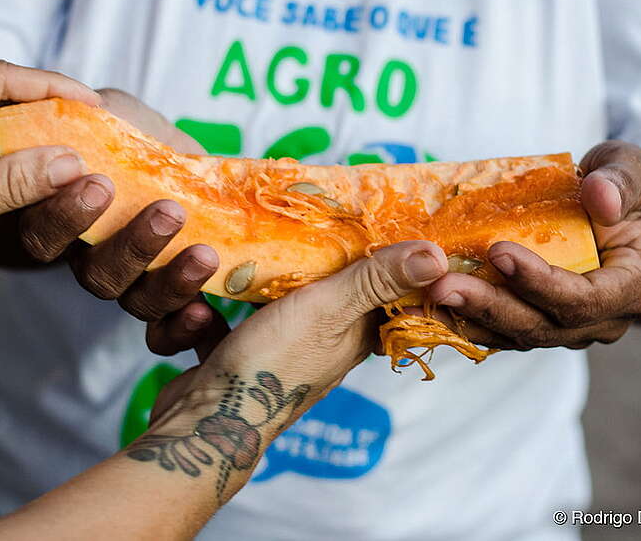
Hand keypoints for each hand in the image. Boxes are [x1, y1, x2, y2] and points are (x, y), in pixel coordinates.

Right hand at [0, 85, 223, 346]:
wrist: (188, 154)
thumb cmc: (131, 133)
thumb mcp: (97, 114)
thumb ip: (51, 121)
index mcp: (63, 221)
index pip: (45, 235)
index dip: (65, 216)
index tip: (99, 183)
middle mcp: (92, 260)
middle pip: (97, 276)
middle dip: (134, 246)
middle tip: (168, 212)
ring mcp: (133, 282)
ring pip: (137, 301)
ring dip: (172, 280)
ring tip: (204, 253)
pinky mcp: (172, 293)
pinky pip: (168, 329)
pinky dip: (184, 328)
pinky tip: (205, 312)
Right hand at [142, 241, 446, 490]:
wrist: (205, 425)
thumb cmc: (273, 365)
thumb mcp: (329, 309)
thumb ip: (376, 280)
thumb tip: (437, 256)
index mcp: (356, 334)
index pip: (387, 290)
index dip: (387, 255)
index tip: (375, 215)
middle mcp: (323, 345)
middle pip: (329, 291)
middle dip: (315, 256)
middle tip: (306, 215)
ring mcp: (278, 352)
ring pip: (274, 304)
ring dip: (257, 281)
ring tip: (247, 249)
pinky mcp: (236, 358)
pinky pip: (230, 324)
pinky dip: (216, 313)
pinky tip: (203, 301)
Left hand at [427, 141, 640, 349]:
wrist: (634, 216)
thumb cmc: (632, 189)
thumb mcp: (634, 169)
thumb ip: (621, 181)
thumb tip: (600, 197)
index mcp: (634, 286)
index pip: (585, 299)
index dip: (540, 282)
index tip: (498, 252)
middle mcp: (605, 319)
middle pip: (544, 326)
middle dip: (490, 307)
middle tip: (442, 286)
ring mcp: (573, 328)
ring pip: (518, 335)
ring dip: (470, 320)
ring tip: (425, 301)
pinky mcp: (544, 323)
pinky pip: (504, 331)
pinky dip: (467, 322)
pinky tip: (427, 310)